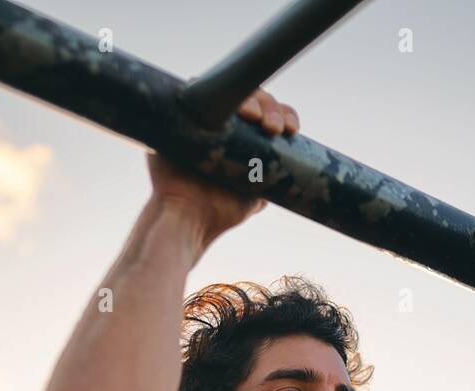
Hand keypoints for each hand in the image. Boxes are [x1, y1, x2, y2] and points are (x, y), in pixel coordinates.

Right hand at [147, 88, 299, 246]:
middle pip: (256, 100)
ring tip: (252, 114)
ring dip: (248, 97)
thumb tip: (293, 169)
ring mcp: (204, 120)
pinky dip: (212, 87)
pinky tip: (225, 101)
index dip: (285, 116)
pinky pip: (196, 89)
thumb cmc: (218, 211)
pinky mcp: (181, 117)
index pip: (271, 117)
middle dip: (270, 108)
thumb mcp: (255, 195)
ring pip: (230, 92)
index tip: (291, 130)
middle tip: (272, 127)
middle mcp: (227, 126)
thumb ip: (270, 178)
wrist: (185, 219)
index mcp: (247, 141)